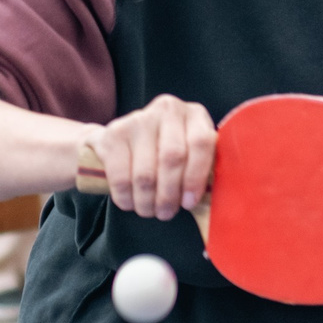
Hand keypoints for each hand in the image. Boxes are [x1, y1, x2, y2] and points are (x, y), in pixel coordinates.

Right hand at [86, 94, 216, 220]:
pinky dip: (125, 196)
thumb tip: (208, 201)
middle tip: (166, 213)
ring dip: (147, 200)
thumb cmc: (167, 154)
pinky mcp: (114, 133)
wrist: (125, 141)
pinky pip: (121, 175)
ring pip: (146, 173)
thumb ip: (203, 172)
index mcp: (194, 115)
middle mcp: (168, 109)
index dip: (195, 177)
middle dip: (169, 194)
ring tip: (149, 210)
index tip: (189, 203)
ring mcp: (139, 118)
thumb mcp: (190, 156)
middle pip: (172, 158)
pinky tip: (129, 202)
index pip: (200, 143)